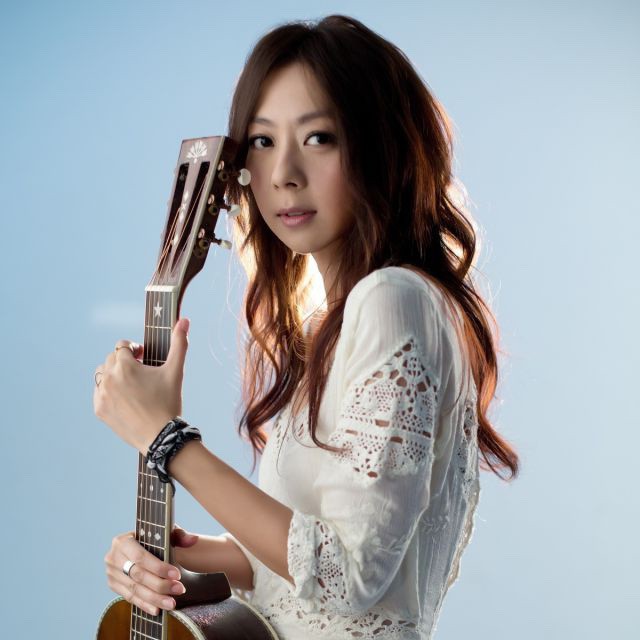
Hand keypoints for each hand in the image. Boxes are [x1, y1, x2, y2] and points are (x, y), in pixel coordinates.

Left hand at [93, 318, 189, 452]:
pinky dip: (108, 392)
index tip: (143, 356)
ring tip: (131, 384)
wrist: (161, 435)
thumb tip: (185, 320)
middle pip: (111, 359)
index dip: (133, 348)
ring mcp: (102, 395)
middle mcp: (109, 378)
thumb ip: (179, 343)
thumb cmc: (169, 401)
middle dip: (124, 361)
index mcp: (125, 365)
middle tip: (140, 372)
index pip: (121, 345)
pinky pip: (98, 392)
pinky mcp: (99, 409)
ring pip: (102, 375)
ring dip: (114, 375)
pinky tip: (125, 398)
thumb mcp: (175, 371)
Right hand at [105, 527, 198, 615]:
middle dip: (160, 585)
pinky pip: (130, 598)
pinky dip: (144, 604)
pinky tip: (157, 609)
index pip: (141, 557)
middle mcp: (113, 557)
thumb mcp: (165, 533)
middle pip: (138, 576)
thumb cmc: (154, 539)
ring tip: (171, 603)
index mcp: (123, 541)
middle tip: (179, 590)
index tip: (177, 575)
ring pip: (134, 589)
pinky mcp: (113, 585)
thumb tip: (192, 540)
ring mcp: (111, 573)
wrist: (141, 547)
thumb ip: (179, 535)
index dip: (159, 567)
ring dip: (155, 598)